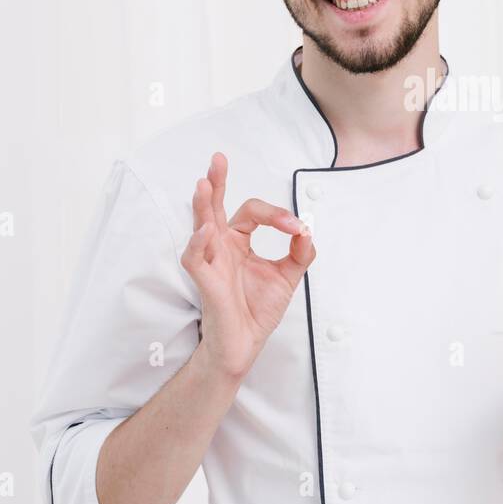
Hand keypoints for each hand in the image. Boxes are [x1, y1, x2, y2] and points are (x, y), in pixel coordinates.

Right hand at [180, 152, 315, 379]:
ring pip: (201, 227)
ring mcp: (212, 263)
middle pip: (215, 207)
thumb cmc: (257, 310)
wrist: (245, 345)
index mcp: (238, 242)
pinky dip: (198, 244)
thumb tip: (307, 229)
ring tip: (204, 184)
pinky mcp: (206, 282)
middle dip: (217, 182)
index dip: (276, 214)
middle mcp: (222, 247)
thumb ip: (300, 252)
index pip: (252, 213)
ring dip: (203, 205)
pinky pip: (195, 259)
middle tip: (217, 159)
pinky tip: (205, 230)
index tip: (297, 228)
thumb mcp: (288, 276)